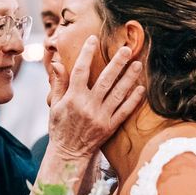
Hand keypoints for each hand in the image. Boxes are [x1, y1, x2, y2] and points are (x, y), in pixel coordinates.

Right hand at [48, 35, 144, 157]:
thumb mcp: (55, 105)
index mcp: (73, 98)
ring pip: (118, 94)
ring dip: (129, 78)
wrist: (68, 155)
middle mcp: (88, 106)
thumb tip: (58, 63)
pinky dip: (133, 100)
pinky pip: (124, 111)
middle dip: (117, 63)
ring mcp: (101, 117)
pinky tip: (140, 89)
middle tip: (127, 49)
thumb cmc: (60, 128)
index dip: (86, 53)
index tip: (93, 39)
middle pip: (105, 80)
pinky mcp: (110, 127)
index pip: (80, 70)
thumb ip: (59, 83)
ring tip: (137, 65)